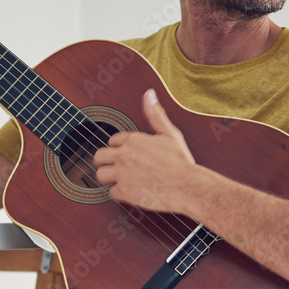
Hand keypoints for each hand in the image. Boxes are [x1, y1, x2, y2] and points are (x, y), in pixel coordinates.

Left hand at [93, 89, 199, 213]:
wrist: (189, 187)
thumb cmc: (181, 162)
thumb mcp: (169, 133)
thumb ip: (155, 114)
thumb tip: (149, 94)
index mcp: (133, 140)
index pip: (112, 141)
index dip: (120, 148)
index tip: (129, 154)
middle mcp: (124, 155)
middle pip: (99, 157)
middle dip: (107, 161)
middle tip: (118, 167)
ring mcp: (122, 174)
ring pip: (100, 175)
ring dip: (109, 177)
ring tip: (122, 179)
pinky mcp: (125, 192)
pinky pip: (111, 193)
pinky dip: (119, 194)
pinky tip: (130, 190)